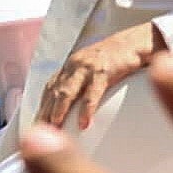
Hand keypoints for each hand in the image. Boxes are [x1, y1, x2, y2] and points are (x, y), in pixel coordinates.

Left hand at [37, 24, 159, 131]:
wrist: (136, 40)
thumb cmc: (116, 58)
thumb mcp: (93, 68)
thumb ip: (81, 84)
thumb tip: (73, 108)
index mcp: (71, 66)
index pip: (49, 88)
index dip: (41, 107)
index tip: (37, 125)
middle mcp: (74, 65)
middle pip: (53, 91)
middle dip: (44, 113)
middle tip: (40, 132)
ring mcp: (87, 67)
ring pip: (66, 90)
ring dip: (58, 110)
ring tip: (54, 126)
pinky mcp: (104, 70)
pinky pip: (92, 92)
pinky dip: (86, 108)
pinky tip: (83, 122)